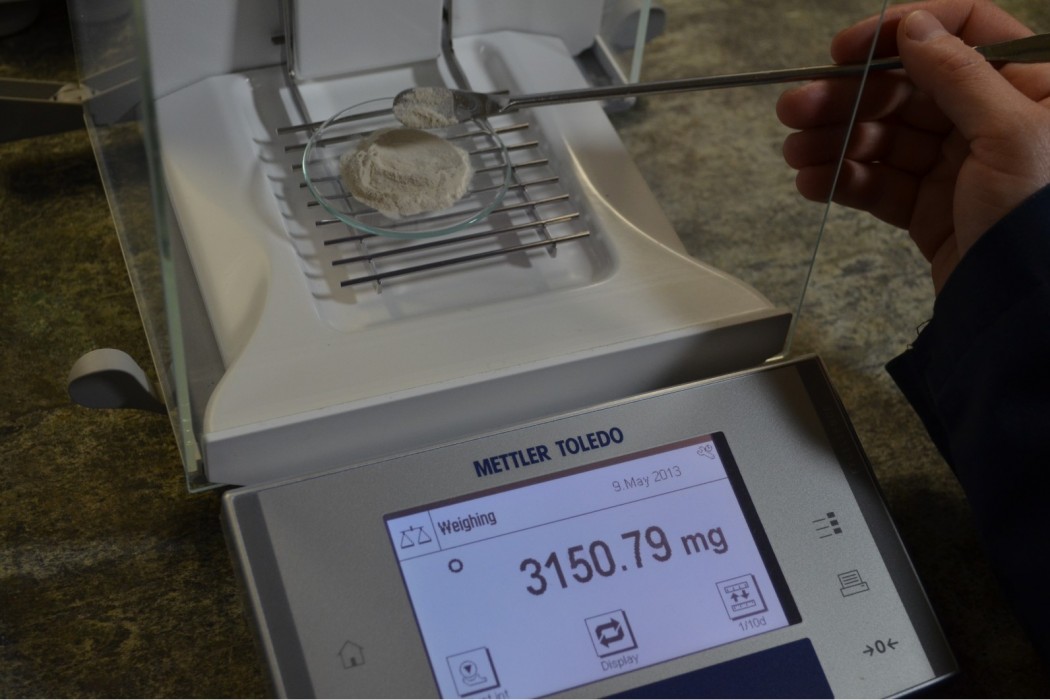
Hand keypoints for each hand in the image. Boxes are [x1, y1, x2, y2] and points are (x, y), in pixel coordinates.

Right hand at [777, 0, 1049, 291]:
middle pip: (907, 89)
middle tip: (794, 108)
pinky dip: (842, 180)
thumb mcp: (1013, 132)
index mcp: (1028, 86)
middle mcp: (990, 120)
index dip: (899, 32)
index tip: (846, 50)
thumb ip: (960, 74)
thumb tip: (914, 26)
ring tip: (795, 152)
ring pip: (883, 138)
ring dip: (832, 140)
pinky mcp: (928, 209)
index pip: (960, 32)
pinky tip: (812, 182)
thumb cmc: (1042, 218)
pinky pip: (877, 184)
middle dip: (847, 97)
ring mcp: (956, 166)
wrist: (1030, 306)